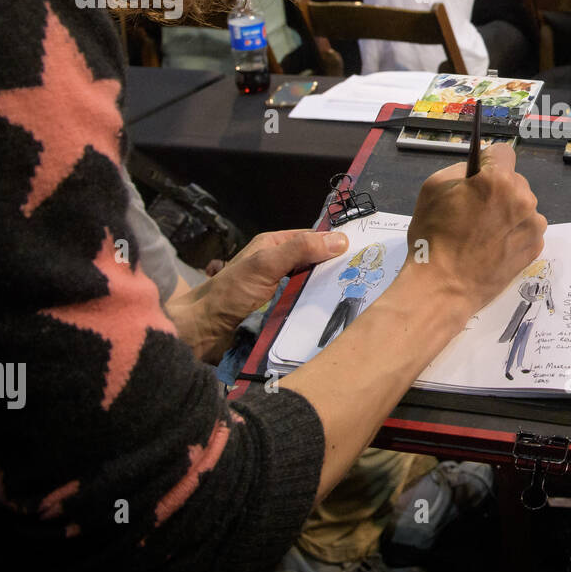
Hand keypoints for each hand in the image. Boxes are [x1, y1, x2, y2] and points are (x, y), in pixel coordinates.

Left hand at [166, 229, 349, 362]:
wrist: (203, 333)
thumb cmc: (229, 293)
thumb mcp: (265, 265)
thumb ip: (300, 250)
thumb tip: (340, 240)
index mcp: (274, 247)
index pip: (313, 239)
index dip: (335, 243)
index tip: (364, 252)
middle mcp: (279, 267)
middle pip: (316, 265)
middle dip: (337, 271)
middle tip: (367, 279)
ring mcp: (281, 292)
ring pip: (314, 289)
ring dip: (329, 295)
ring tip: (359, 299)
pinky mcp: (281, 315)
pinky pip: (306, 310)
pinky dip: (319, 313)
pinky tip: (337, 318)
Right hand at [395, 144, 545, 327]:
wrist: (443, 287)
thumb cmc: (433, 237)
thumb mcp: (434, 188)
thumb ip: (461, 170)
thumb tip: (478, 169)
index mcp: (499, 180)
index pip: (502, 152)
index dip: (486, 162)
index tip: (476, 177)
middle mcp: (524, 199)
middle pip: (514, 180)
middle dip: (497, 189)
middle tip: (474, 211)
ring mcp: (533, 225)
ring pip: (521, 205)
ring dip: (507, 211)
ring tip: (483, 233)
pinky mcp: (535, 248)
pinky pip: (526, 228)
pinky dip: (513, 232)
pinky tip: (494, 246)